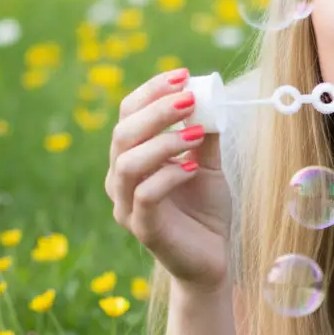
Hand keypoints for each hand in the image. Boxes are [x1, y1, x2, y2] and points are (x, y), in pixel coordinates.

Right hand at [105, 68, 232, 291]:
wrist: (212, 259)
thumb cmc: (205, 211)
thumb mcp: (209, 165)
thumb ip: (205, 134)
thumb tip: (210, 97)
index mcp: (132, 157)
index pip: (128, 114)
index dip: (151, 91)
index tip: (182, 75)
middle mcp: (120, 179)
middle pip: (123, 133)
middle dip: (156, 110)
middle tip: (189, 99)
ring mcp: (127, 205)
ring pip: (127, 163)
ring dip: (163, 141)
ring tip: (197, 134)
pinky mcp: (143, 229)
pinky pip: (145, 195)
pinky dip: (169, 175)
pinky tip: (193, 167)